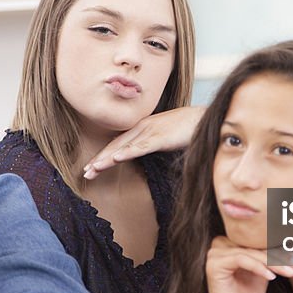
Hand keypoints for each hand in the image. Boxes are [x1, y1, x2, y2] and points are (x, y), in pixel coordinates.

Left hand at [82, 106, 204, 178]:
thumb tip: (144, 155)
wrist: (206, 119)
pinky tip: (116, 159)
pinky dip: (128, 152)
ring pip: (124, 146)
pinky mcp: (161, 137)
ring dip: (107, 158)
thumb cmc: (188, 130)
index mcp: (143, 129)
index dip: (104, 156)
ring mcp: (151, 131)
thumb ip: (153, 145)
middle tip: (86, 173)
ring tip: (94, 169)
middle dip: (100, 159)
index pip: (119, 144)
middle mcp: (143, 128)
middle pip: (116, 145)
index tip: (92, 168)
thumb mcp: (166, 139)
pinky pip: (142, 146)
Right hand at [205, 236, 292, 292]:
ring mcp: (215, 254)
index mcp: (231, 243)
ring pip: (250, 253)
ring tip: (289, 272)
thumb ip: (271, 257)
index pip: (258, 242)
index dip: (280, 250)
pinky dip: (258, 267)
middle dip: (279, 257)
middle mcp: (220, 244)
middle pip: (255, 247)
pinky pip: (241, 260)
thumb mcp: (264, 271)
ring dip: (273, 262)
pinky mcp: (214, 264)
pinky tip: (271, 276)